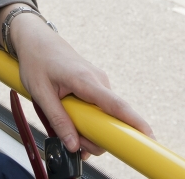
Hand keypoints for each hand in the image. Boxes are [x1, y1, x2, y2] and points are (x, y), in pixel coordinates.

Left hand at [8, 13, 153, 157]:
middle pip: (111, 118)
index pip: (117, 105)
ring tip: (65, 124)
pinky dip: (88, 118)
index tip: (149, 136)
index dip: (135, 122)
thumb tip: (73, 145)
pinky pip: (98, 107)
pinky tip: (71, 117)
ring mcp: (98, 81)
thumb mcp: (41, 93)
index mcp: (86, 80)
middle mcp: (98, 80)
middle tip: (72, 141)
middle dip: (96, 137)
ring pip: (104, 115)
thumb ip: (58, 120)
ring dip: (90, 128)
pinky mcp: (94, 84)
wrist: (35, 38)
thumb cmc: (36, 60)